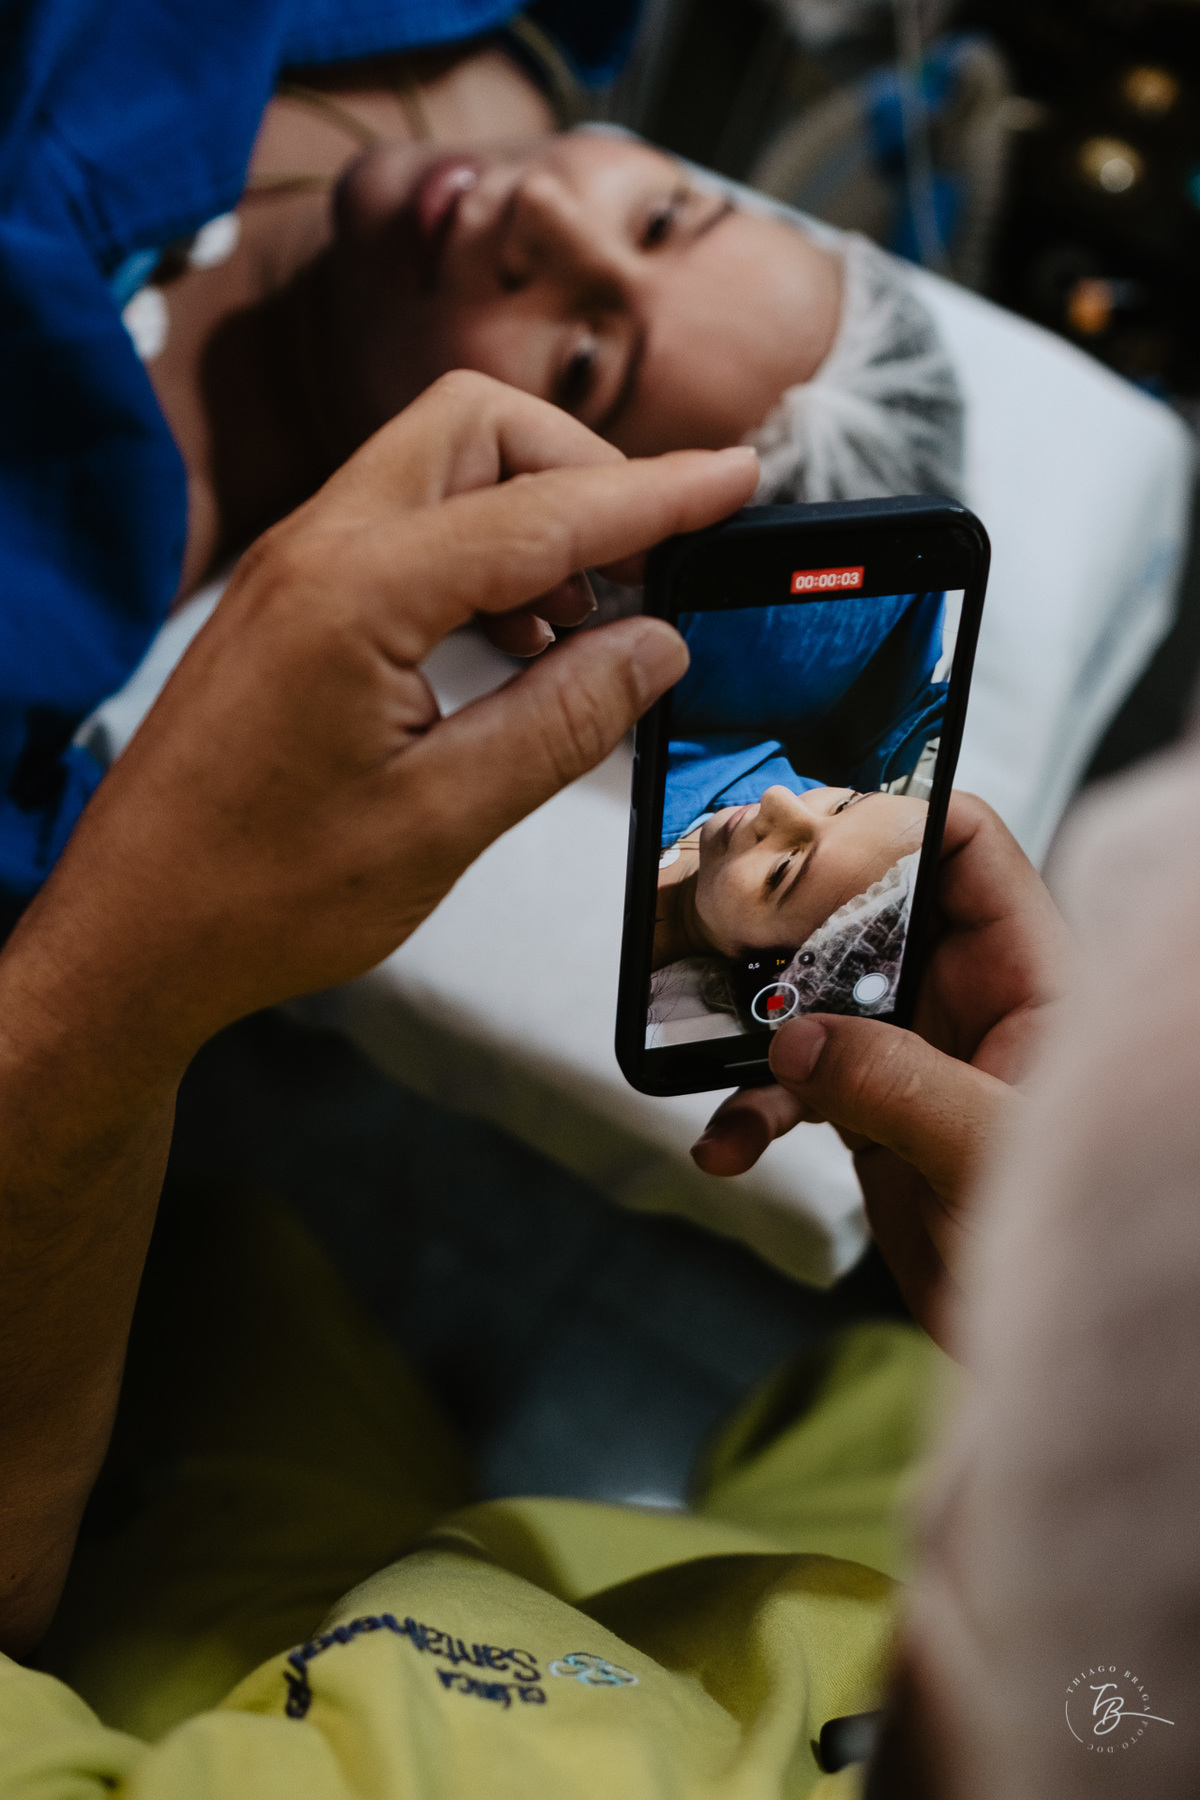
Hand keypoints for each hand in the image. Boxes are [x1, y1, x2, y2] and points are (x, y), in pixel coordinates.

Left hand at [14, 372, 758, 1072]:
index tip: (736, 479)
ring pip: (437, 471)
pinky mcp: (287, 605)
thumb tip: (656, 648)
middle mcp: (316, 551)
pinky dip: (477, 556)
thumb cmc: (262, 893)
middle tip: (649, 564)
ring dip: (529, 517)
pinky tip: (513, 643)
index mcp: (356, 594)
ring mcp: (293, 570)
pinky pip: (402, 529)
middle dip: (579, 472)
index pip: (541, 511)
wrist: (133, 933)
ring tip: (586, 623)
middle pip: (476, 427)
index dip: (655, 495)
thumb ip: (562, 720)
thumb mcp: (442, 820)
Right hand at [691, 794, 1068, 1346]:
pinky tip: (727, 1144)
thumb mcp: (986, 1152)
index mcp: (1028, 974)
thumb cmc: (1073, 1240)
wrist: (1042, 1352)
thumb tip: (797, 1041)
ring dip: (755, 1024)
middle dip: (795, 918)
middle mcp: (969, 998)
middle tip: (724, 927)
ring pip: (819, 994)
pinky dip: (751, 1104)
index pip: (967, 847)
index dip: (895, 817)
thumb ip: (899, 1086)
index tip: (808, 831)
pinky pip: (796, 1079)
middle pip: (872, 908)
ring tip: (710, 1050)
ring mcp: (915, 1052)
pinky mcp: (873, 1108)